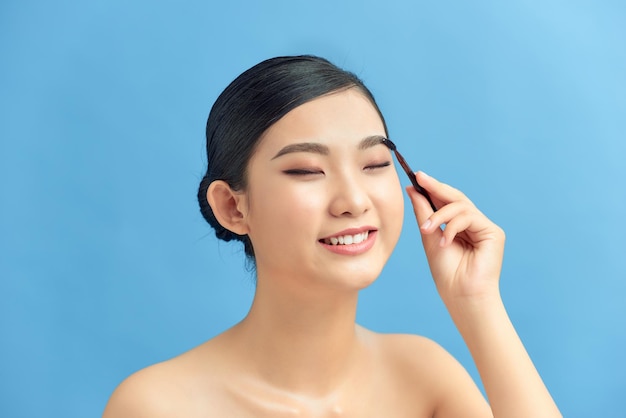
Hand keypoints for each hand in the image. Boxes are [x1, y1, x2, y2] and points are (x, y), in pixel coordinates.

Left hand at [407, 172, 505, 305]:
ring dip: (440, 215)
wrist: (461, 296)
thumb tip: (413, 189)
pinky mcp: (494, 233)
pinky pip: (470, 217)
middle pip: (456, 198)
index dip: (432, 188)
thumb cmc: (447, 273)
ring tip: (427, 230)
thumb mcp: (429, 237)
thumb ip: (424, 213)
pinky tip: (445, 242)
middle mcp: (473, 225)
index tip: (416, 177)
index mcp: (458, 226)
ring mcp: (484, 228)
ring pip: (461, 206)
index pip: (446, 202)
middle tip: (420, 178)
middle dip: (436, 187)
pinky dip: (453, 227)